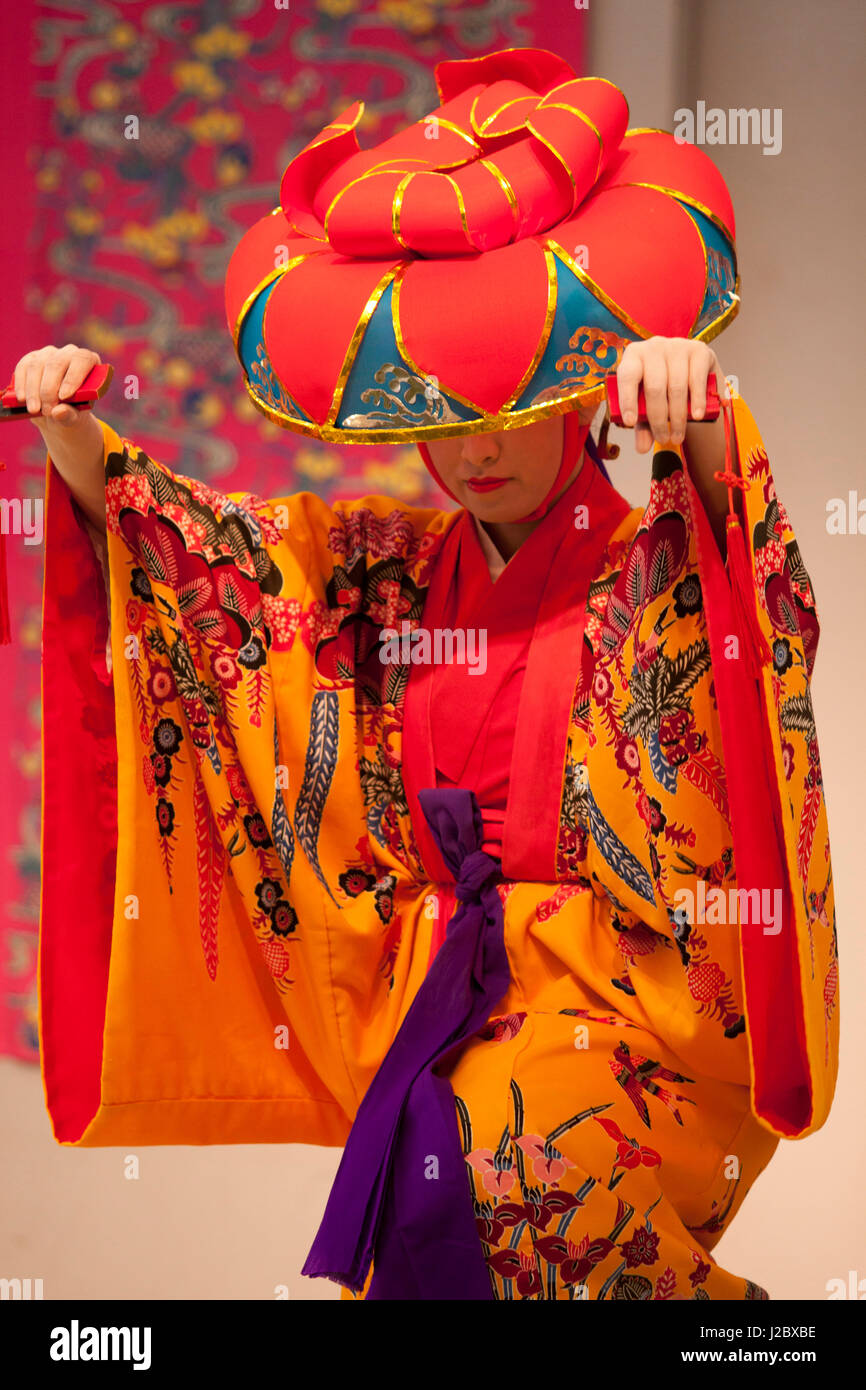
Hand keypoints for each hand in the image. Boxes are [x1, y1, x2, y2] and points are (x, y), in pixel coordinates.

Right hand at [12, 344, 102, 430]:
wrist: (57, 414)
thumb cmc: (72, 413)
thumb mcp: (75, 419)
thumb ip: (70, 415)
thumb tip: (59, 412)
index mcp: (90, 362)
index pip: (82, 360)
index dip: (72, 377)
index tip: (64, 397)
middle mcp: (69, 353)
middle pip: (56, 364)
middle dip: (49, 390)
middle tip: (47, 411)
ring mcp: (49, 354)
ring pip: (36, 366)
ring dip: (33, 390)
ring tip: (34, 410)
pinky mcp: (31, 359)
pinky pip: (23, 367)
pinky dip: (21, 385)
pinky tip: (22, 399)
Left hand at [615, 337, 729, 453]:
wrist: (691, 372)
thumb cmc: (662, 389)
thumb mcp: (648, 405)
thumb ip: (643, 424)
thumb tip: (642, 448)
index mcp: (633, 356)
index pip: (627, 376)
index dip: (627, 399)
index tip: (630, 422)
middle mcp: (654, 346)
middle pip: (654, 386)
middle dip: (658, 418)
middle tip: (663, 439)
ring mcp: (677, 346)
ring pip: (676, 386)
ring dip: (678, 416)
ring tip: (678, 436)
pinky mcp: (699, 350)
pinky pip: (697, 379)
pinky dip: (697, 401)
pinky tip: (697, 416)